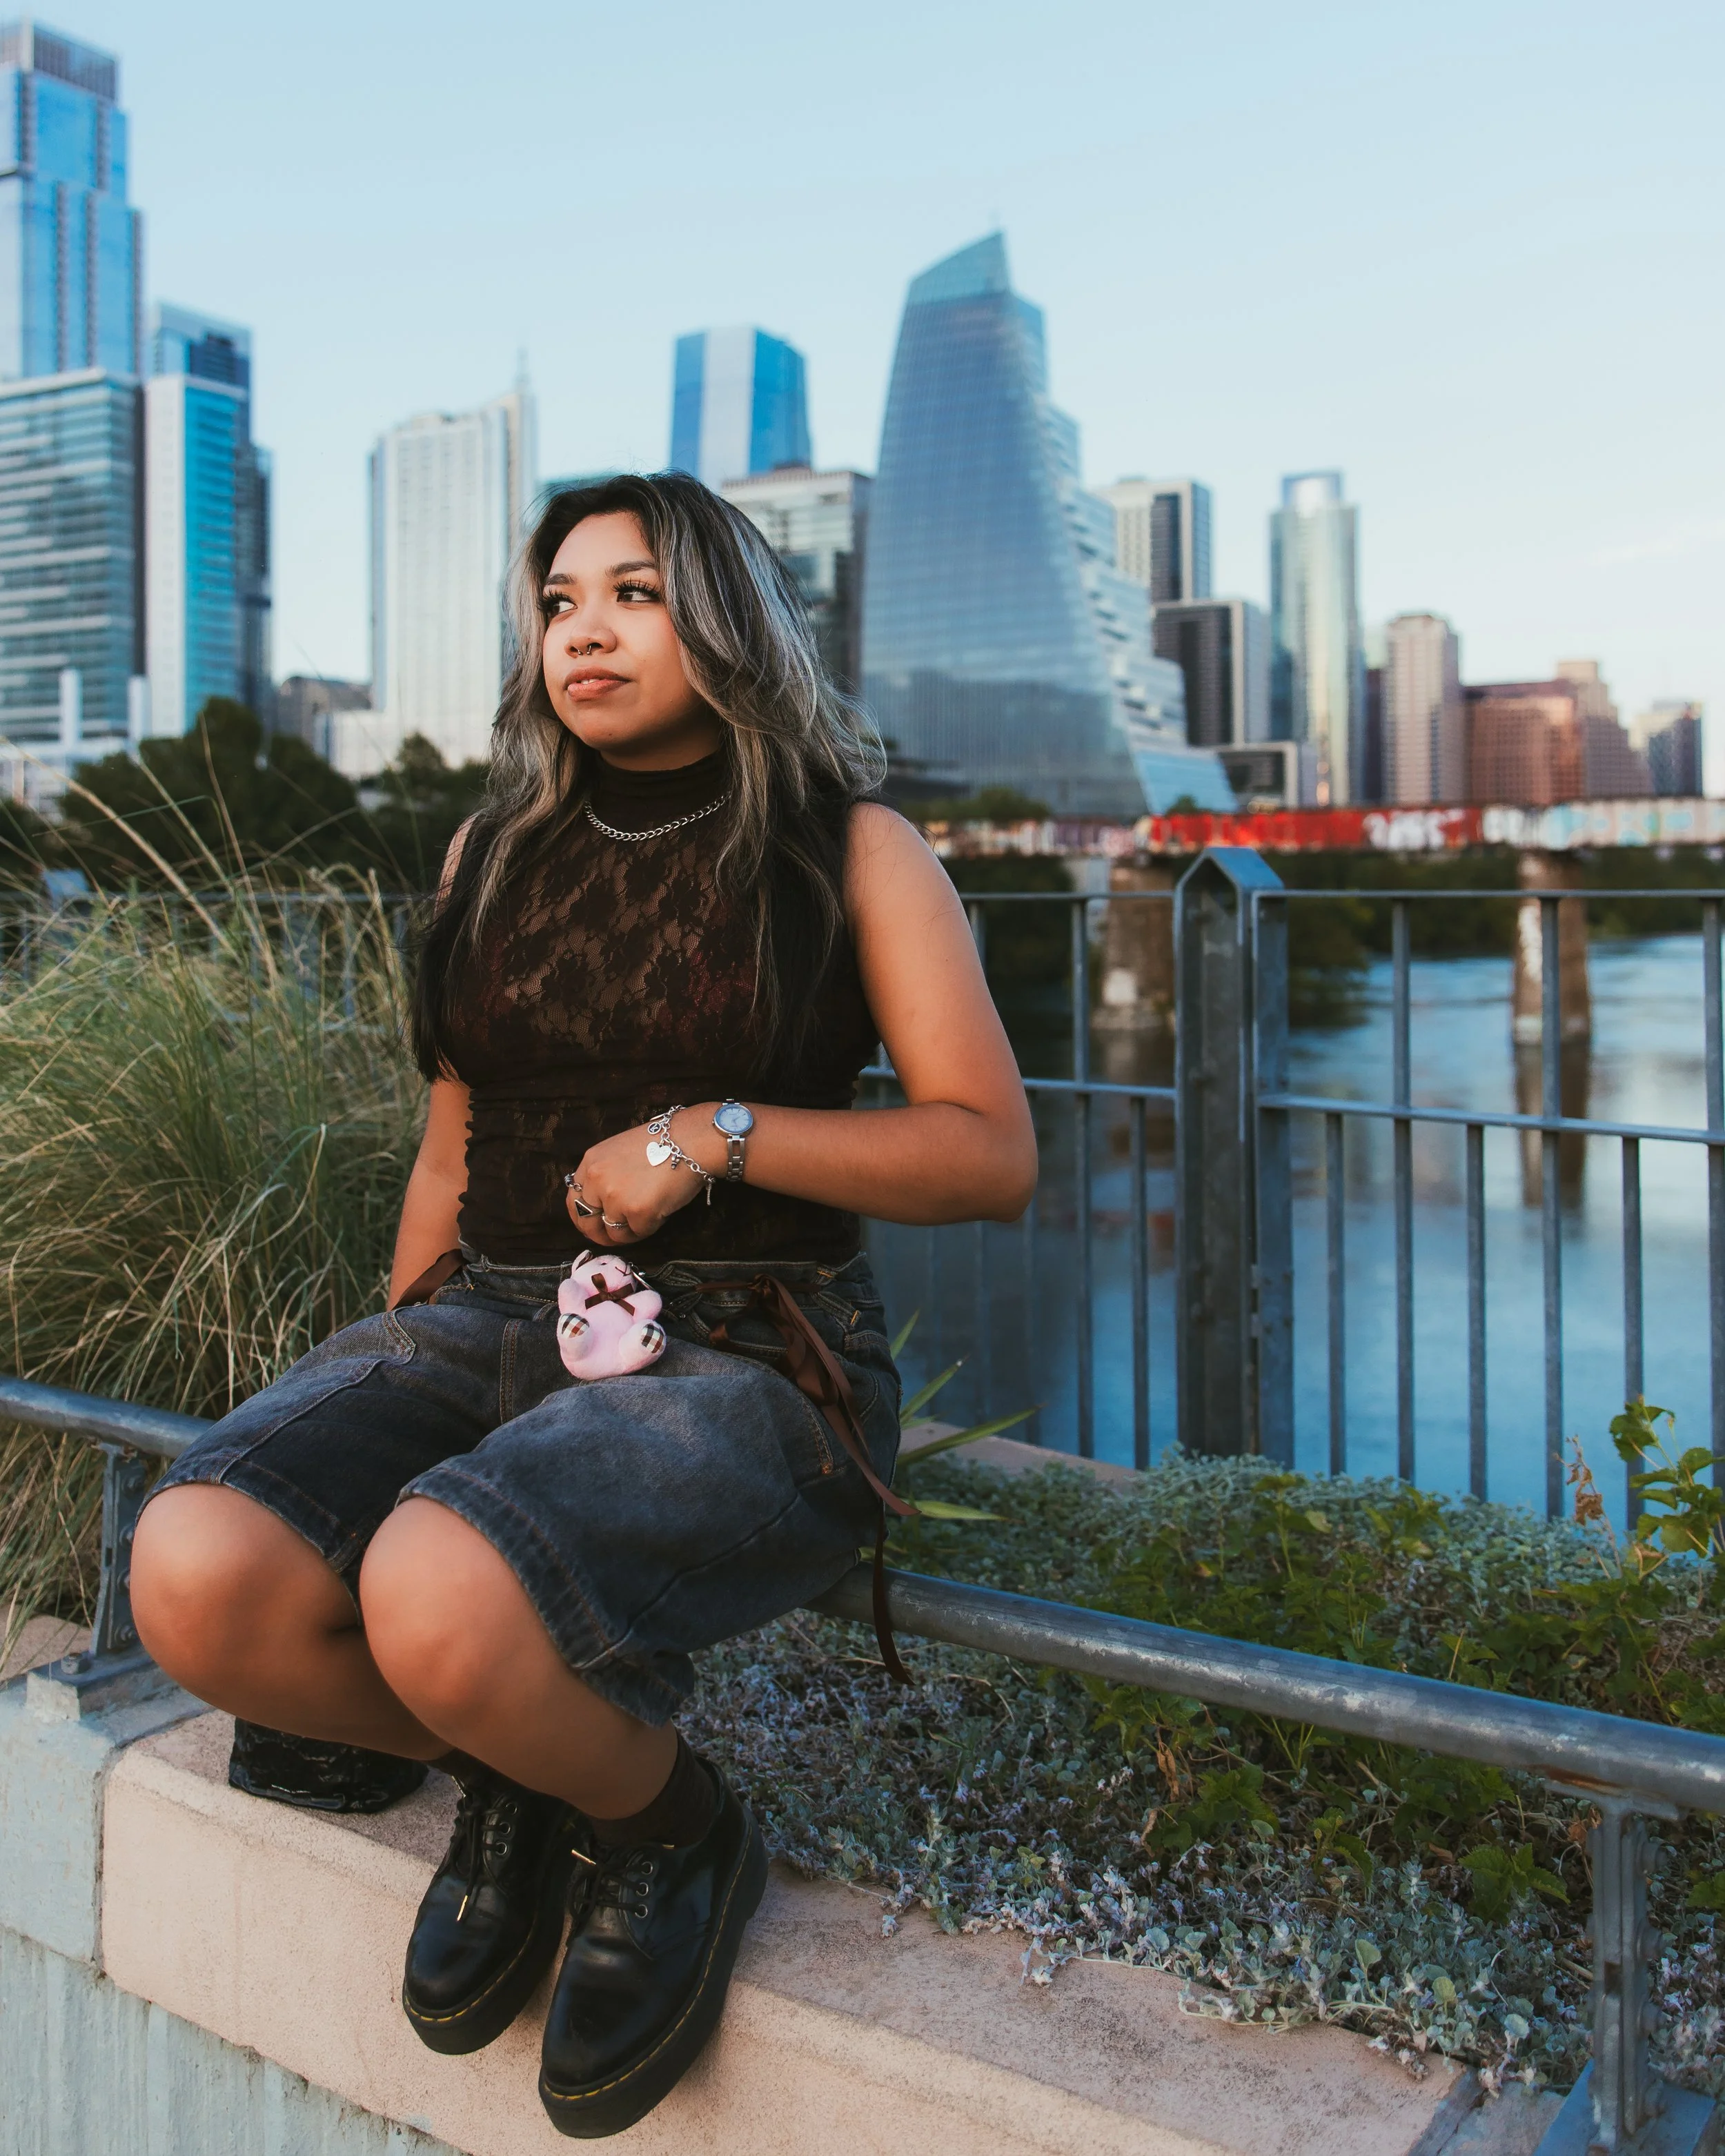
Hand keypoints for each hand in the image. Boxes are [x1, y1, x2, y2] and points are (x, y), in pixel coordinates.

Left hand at [564, 1106, 722, 1245]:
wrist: (690, 1141)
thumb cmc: (662, 1142)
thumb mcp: (619, 1151)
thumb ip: (605, 1174)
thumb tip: (601, 1202)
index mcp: (591, 1163)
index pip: (573, 1200)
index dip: (583, 1217)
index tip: (593, 1225)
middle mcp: (597, 1181)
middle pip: (588, 1222)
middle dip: (599, 1234)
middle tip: (614, 1237)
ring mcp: (615, 1198)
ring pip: (614, 1232)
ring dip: (629, 1231)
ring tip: (647, 1218)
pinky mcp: (637, 1213)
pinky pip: (639, 1233)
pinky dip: (650, 1228)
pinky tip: (661, 1211)